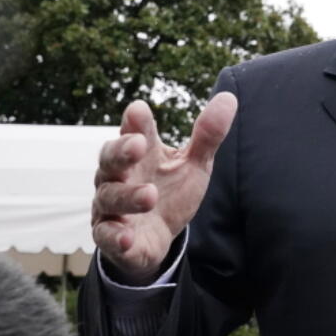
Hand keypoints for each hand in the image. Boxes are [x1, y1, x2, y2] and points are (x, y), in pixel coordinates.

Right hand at [91, 93, 237, 283]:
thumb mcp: (194, 164)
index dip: (135, 122)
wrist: (157, 237)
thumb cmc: (171, 192)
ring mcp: (112, 207)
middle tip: (137, 145)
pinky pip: (106, 236)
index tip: (138, 110)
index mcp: (139, 153)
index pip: (134, 131)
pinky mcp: (111, 237)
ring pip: (110, 197)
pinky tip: (127, 237)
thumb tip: (229, 98)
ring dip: (128, 196)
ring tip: (149, 195)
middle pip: (110, 159)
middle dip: (121, 152)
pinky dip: (115, 236)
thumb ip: (207, 135)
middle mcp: (118, 176)